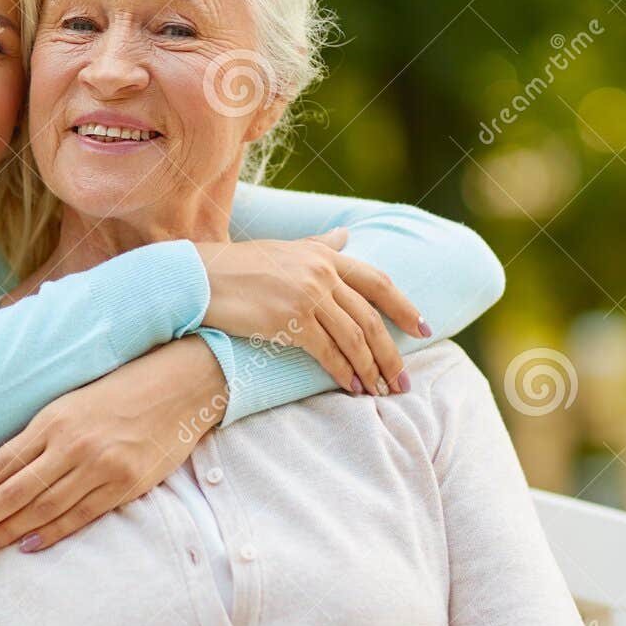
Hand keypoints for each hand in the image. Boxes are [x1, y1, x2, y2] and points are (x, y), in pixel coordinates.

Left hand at [0, 337, 226, 553]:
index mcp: (53, 420)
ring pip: (43, 508)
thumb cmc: (120, 391)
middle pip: (14, 491)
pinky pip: (81, 516)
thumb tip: (0, 472)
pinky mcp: (126, 484)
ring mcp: (100, 466)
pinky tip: (26, 545)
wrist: (178, 386)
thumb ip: (40, 435)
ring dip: (7, 531)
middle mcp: (73, 444)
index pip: (0, 464)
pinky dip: (51, 533)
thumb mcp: (71, 402)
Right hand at [194, 227, 426, 395]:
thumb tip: (346, 234)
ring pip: (353, 338)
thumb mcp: (285, 248)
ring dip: (370, 369)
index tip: (424, 329)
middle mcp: (321, 273)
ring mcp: (306, 295)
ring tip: (380, 391)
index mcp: (325, 256)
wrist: (201, 278)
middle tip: (402, 380)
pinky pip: (327, 352)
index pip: (378, 282)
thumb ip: (319, 245)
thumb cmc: (239, 266)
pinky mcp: (289, 319)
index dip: (405, 308)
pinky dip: (343, 372)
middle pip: (370, 318)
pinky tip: (351, 387)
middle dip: (391, 353)